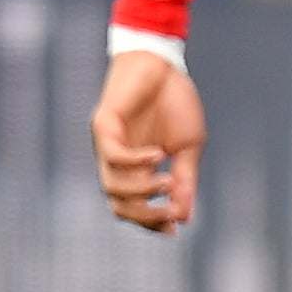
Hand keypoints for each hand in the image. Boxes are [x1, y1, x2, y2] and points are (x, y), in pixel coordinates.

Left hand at [91, 49, 208, 234]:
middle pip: (119, 206)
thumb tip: (184, 216)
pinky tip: (157, 155)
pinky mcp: (103, 125)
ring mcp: (107, 144)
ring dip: (142, 191)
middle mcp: (116, 162)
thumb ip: (184, 180)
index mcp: (135, 170)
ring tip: (168, 182)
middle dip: (145, 216)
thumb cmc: (173, 102)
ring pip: (113, 187)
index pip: (135, 208)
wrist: (163, 62)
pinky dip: (135, 162)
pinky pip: (113, 156)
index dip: (152, 223)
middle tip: (171, 212)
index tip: (174, 228)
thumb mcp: (188, 147)